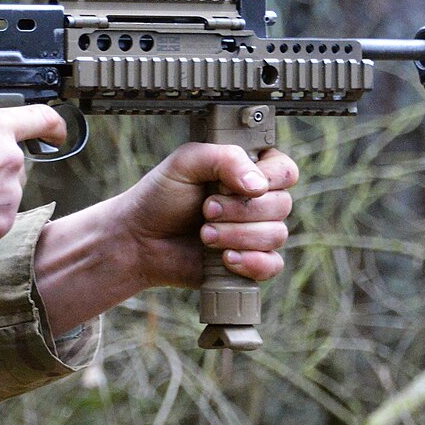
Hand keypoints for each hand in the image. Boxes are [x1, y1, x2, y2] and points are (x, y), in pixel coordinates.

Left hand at [119, 143, 297, 287]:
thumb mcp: (186, 162)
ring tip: (204, 234)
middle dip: (239, 211)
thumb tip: (258, 185)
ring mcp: (257, 232)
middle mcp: (258, 200)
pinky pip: (272, 265)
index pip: (285, 171)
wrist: (139, 240)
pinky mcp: (251, 263)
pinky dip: (250, 263)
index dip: (266, 180)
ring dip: (236, 236)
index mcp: (250, 169)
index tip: (230, 186)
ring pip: (276, 235)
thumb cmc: (160, 196)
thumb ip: (224, 158)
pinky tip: (225, 259)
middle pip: (282, 205)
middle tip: (205, 210)